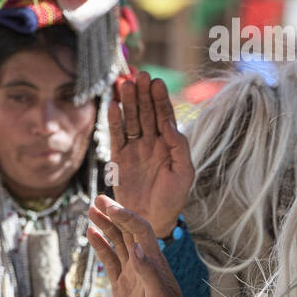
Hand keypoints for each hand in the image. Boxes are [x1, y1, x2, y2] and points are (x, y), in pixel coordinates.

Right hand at [86, 195, 207, 296]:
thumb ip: (148, 274)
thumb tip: (137, 249)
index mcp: (154, 261)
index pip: (139, 231)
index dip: (125, 217)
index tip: (110, 206)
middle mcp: (142, 263)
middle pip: (126, 231)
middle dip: (113, 214)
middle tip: (96, 199)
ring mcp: (131, 274)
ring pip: (116, 243)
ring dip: (105, 226)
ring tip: (91, 210)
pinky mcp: (121, 286)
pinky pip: (109, 261)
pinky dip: (101, 246)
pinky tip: (91, 234)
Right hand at [108, 71, 193, 238]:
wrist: (152, 220)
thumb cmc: (172, 198)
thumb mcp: (184, 172)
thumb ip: (179, 145)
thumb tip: (168, 122)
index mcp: (169, 143)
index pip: (164, 115)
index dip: (160, 99)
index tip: (157, 82)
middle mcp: (151, 142)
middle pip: (146, 112)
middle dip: (143, 94)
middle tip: (140, 76)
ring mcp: (134, 149)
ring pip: (130, 120)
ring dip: (128, 102)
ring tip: (125, 84)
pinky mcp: (118, 158)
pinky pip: (116, 136)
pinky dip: (114, 121)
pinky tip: (113, 105)